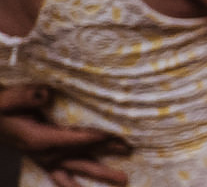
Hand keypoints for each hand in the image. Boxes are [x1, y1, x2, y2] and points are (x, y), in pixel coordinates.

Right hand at [0, 84, 129, 186]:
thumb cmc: (1, 108)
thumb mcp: (6, 100)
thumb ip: (25, 97)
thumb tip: (45, 93)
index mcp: (38, 139)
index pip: (71, 138)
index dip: (92, 136)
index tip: (113, 134)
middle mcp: (44, 153)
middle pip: (81, 154)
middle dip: (106, 152)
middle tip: (129, 149)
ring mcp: (46, 159)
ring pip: (77, 167)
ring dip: (100, 173)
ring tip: (123, 179)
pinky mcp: (45, 160)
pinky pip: (62, 176)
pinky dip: (74, 184)